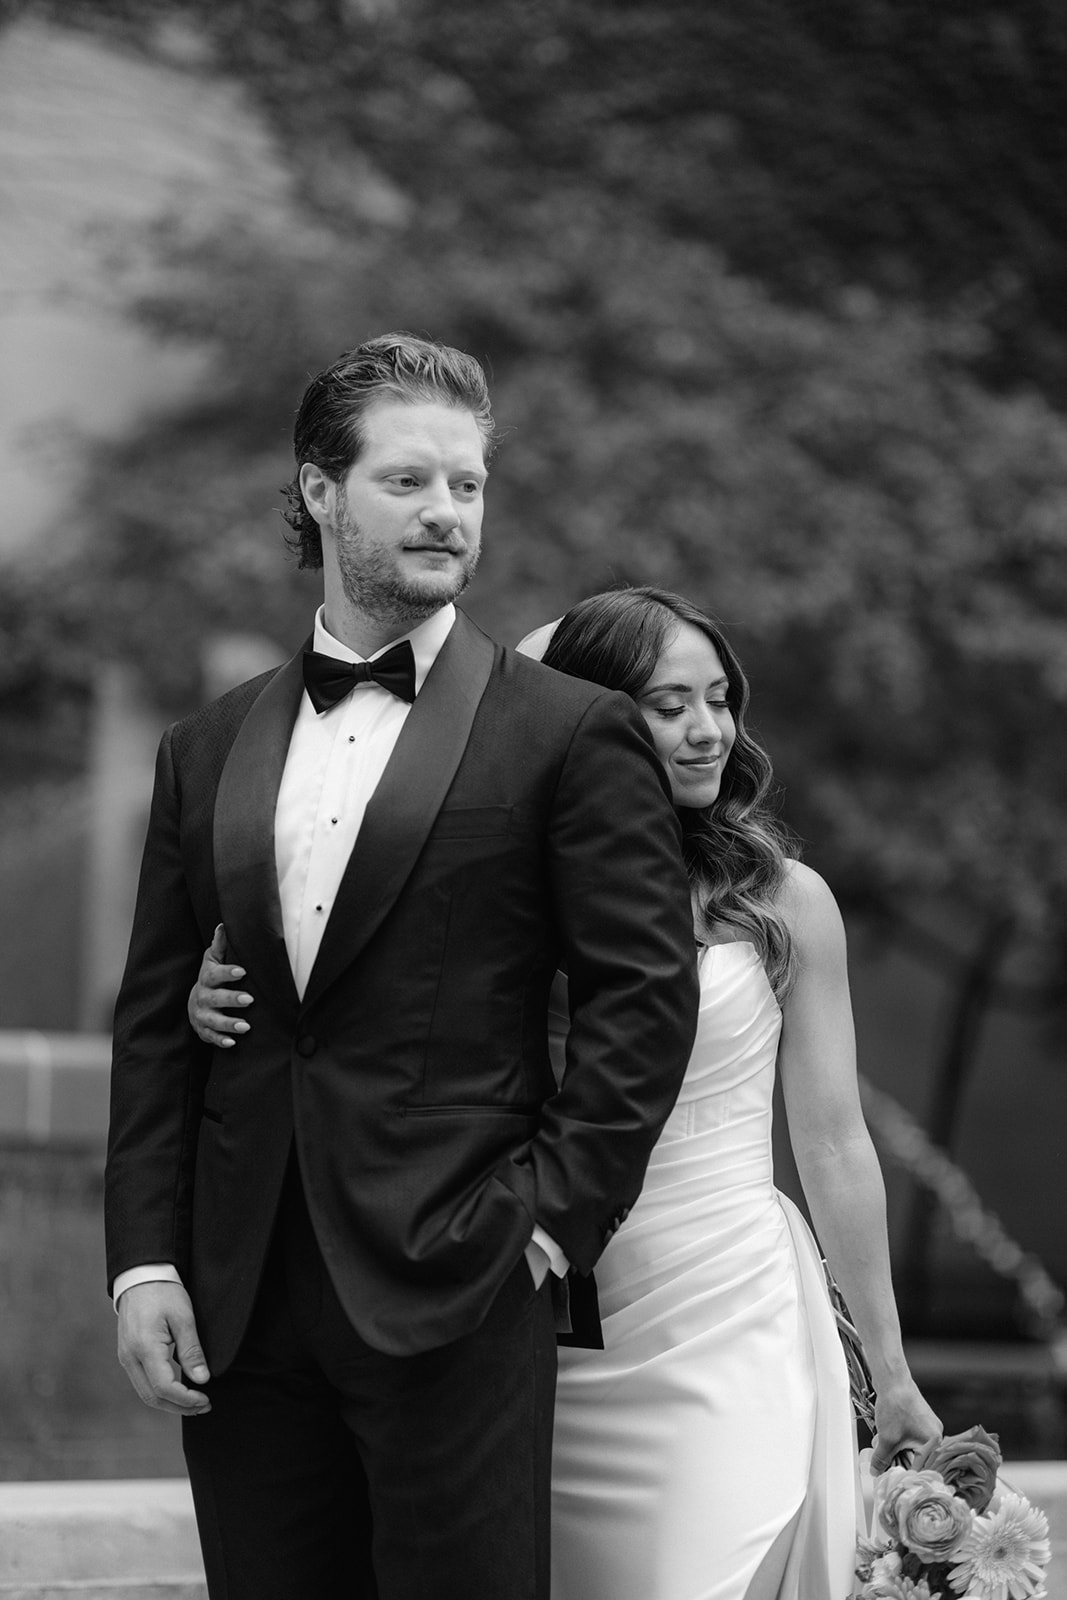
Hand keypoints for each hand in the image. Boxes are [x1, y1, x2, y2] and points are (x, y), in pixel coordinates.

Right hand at [117, 1281, 211, 1415]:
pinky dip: (160, 1392)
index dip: (186, 1399)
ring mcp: (125, 1358)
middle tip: (204, 1406)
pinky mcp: (127, 1355)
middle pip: (152, 1397)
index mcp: (144, 1348)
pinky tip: (178, 1389)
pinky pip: (142, 1382)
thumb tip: (202, 1380)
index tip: (206, 1399)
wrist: (141, 1276)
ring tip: (194, 1402)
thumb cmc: (164, 1292)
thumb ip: (191, 1350)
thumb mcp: (184, 1317)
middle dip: (179, 1407)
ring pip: (145, 1393)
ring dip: (169, 1403)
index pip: (164, 1387)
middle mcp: (130, 1358)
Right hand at [188, 923, 252, 1046]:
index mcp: (206, 978)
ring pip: (213, 1020)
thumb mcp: (213, 960)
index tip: (242, 972)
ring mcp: (201, 1015)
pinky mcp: (203, 1030)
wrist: (194, 1001)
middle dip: (231, 999)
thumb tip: (223, 924)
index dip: (227, 973)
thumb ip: (220, 946)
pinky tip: (232, 1043)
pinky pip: (210, 1037)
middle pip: (215, 999)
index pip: (215, 975)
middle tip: (250, 1000)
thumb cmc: (210, 977)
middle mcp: (202, 997)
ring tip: (246, 1027)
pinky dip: (220, 1040)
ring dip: (229, 1024)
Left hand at [869, 1375, 941, 1473]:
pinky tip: (886, 1437)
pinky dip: (899, 1441)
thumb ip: (882, 1459)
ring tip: (882, 1446)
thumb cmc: (895, 1405)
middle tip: (884, 1464)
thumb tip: (877, 1472)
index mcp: (934, 1442)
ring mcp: (929, 1428)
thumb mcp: (886, 1438)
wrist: (893, 1380)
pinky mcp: (921, 1422)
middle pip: (918, 1461)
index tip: (892, 1480)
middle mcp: (936, 1436)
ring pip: (913, 1450)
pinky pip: (912, 1439)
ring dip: (897, 1451)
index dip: (904, 1475)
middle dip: (899, 1462)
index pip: (920, 1469)